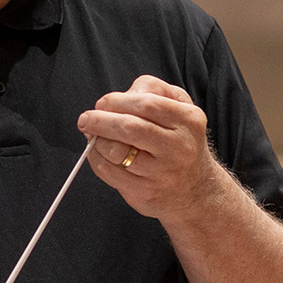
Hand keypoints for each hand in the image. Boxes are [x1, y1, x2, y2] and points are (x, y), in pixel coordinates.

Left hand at [78, 75, 229, 223]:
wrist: (197, 189)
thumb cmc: (179, 140)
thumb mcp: (179, 106)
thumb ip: (151, 89)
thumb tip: (115, 99)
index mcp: (189, 120)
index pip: (146, 104)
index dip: (117, 101)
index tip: (102, 104)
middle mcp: (179, 148)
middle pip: (130, 128)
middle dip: (100, 120)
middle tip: (85, 119)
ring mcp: (163, 173)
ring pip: (116, 152)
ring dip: (97, 141)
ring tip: (94, 137)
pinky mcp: (146, 193)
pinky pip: (110, 173)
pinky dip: (97, 159)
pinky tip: (98, 153)